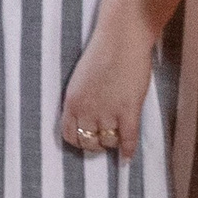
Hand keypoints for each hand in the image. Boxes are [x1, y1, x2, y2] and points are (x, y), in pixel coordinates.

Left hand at [61, 22, 153, 158]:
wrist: (121, 40)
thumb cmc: (100, 54)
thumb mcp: (80, 79)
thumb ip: (81, 99)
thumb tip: (85, 115)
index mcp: (71, 101)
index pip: (68, 134)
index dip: (77, 140)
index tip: (84, 139)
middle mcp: (87, 110)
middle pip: (87, 142)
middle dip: (94, 145)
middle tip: (101, 142)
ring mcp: (108, 112)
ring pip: (107, 142)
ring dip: (111, 144)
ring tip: (115, 141)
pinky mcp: (129, 110)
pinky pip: (128, 139)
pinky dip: (128, 150)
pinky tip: (128, 157)